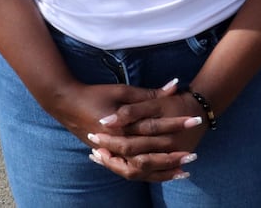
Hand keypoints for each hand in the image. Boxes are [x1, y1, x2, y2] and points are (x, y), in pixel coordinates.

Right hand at [84, 80, 206, 181]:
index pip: (153, 128)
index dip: (175, 125)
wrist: (66, 103)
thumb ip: (150, 93)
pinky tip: (164, 175)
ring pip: (138, 170)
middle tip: (192, 154)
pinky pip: (130, 172)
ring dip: (161, 171)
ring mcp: (110, 153)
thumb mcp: (123, 90)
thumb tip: (175, 86)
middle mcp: (114, 143)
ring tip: (183, 172)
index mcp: (119, 125)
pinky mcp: (108, 157)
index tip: (194, 121)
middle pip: (147, 155)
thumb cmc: (96, 94)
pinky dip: (148, 174)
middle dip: (171, 156)